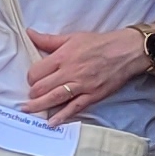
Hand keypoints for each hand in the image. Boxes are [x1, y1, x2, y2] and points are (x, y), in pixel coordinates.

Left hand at [20, 28, 143, 125]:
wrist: (126, 51)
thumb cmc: (99, 43)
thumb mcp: (72, 37)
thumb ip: (48, 40)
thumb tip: (29, 33)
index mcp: (63, 56)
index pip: (37, 71)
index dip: (31, 77)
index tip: (32, 80)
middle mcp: (70, 72)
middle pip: (43, 87)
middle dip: (33, 93)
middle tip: (30, 96)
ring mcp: (82, 85)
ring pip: (55, 98)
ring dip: (39, 106)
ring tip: (29, 110)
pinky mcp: (93, 95)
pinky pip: (75, 107)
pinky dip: (62, 116)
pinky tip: (52, 122)